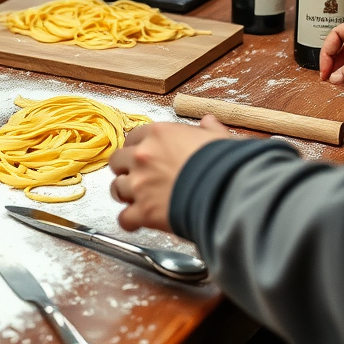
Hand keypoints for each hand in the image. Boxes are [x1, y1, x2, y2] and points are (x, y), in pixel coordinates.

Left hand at [109, 116, 230, 232]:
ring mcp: (140, 185)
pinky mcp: (144, 212)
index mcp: (158, 135)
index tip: (144, 155)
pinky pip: (124, 218)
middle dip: (125, 169)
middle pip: (118, 161)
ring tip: (135, 199)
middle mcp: (142, 157)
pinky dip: (129, 221)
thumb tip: (208, 122)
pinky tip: (137, 222)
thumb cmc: (224, 164)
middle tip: (137, 177)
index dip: (137, 147)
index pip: (133, 137)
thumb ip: (209, 129)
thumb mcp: (218, 139)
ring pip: (116, 188)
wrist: (227, 192)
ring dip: (125, 194)